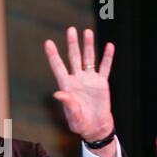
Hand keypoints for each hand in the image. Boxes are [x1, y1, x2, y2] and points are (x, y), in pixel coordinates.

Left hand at [44, 27, 114, 141]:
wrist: (95, 126)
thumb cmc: (80, 123)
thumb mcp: (72, 115)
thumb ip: (67, 103)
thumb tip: (58, 93)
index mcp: (66, 86)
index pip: (58, 67)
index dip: (53, 55)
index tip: (48, 43)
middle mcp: (77, 79)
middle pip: (73, 58)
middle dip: (72, 44)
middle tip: (71, 30)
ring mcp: (89, 80)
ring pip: (88, 59)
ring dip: (88, 46)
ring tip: (87, 32)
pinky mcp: (102, 83)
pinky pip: (105, 67)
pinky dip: (107, 57)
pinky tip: (109, 46)